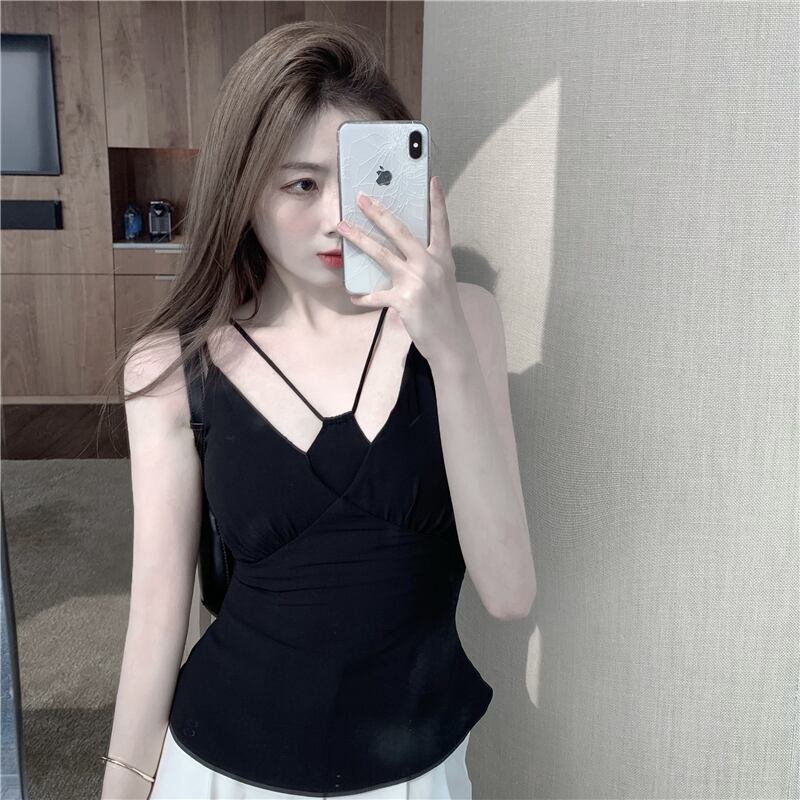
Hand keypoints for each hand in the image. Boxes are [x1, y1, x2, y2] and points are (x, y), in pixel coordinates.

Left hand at [337, 176, 468, 364]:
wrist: (451, 343)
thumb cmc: (444, 312)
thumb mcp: (442, 282)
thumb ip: (427, 265)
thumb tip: (402, 253)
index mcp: (442, 259)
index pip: (440, 224)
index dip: (437, 201)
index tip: (432, 179)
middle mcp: (431, 265)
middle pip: (401, 231)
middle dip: (379, 212)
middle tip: (361, 198)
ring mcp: (417, 282)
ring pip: (382, 254)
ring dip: (359, 239)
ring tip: (342, 228)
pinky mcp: (404, 300)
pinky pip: (376, 295)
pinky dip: (364, 296)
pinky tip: (354, 295)